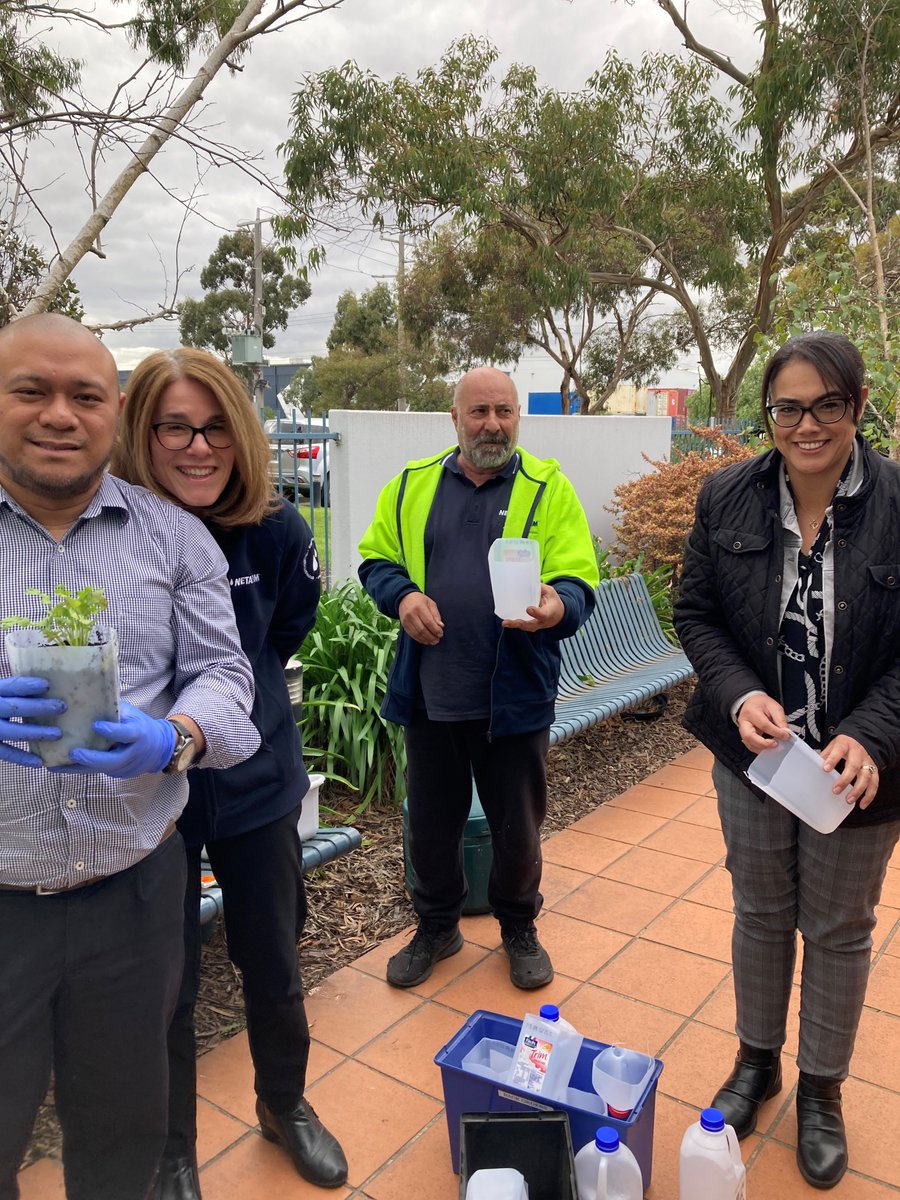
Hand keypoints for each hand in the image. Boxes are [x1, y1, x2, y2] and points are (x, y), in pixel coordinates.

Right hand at [0, 676, 64, 767]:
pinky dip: (22, 758)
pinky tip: (40, 762)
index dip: (26, 686)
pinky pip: (5, 753)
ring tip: (58, 734)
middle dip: (38, 707)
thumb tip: (53, 683)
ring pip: (11, 731)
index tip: (47, 685)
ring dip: (35, 733)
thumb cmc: (1, 703)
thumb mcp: (3, 693)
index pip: (9, 686)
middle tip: (62, 707)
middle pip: (14, 708)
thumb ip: (19, 690)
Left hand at [57, 701, 176, 778]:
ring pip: (99, 770)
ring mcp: (125, 767)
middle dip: (92, 758)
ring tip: (55, 764)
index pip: (126, 734)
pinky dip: (79, 769)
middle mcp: (132, 754)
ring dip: (77, 768)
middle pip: (112, 760)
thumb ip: (115, 710)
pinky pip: (96, 772)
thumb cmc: (141, 725)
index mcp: (139, 734)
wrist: (159, 748)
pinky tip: (60, 766)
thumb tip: (89, 695)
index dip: (112, 731)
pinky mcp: (116, 774)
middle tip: (73, 753)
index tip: (96, 725)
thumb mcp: (133, 714)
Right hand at [399, 592, 443, 644]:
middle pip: (422, 629)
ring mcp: (406, 620)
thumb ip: (436, 615)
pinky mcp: (404, 625)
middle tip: (437, 639)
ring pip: (417, 634)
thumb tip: (441, 626)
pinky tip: (426, 640)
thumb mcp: (430, 604)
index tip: (441, 633)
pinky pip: (412, 635)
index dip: (435, 630)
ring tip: (433, 641)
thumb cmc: (420, 600)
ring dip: (426, 639)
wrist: (404, 598)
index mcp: (419, 607)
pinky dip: (420, 639)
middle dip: (431, 636)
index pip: (428, 622)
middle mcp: (411, 614)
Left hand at [502, 583, 564, 632]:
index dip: (536, 613)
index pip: (543, 614)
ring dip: (514, 625)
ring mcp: (536, 625)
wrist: (558, 615)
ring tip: (505, 623)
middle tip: (508, 622)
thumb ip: (540, 588)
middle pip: (531, 624)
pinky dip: (514, 624)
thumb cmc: (552, 602)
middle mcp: (542, 621)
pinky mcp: (530, 625)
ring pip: (525, 626)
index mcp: (549, 612)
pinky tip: (506, 621)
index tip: (529, 609)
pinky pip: (522, 625)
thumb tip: (529, 581)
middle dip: (520, 623)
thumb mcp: (550, 592)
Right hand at [736, 693, 790, 752]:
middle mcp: (744, 722)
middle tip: (775, 744)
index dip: (776, 732)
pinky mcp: (745, 736)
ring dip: (762, 748)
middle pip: (749, 736)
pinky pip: (751, 746)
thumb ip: (780, 720)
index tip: (786, 736)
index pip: (764, 725)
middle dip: (763, 743)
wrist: (751, 702)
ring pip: (749, 744)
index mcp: (751, 712)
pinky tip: (768, 748)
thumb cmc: (762, 704)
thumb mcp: (774, 707)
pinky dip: (760, 749)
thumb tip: (785, 733)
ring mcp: (742, 730)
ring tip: (774, 747)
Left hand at [820, 733, 879, 809]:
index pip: (839, 751)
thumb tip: (813, 766)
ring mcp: (868, 762)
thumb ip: (826, 755)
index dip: (832, 760)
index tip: (825, 769)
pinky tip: (862, 804)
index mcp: (845, 745)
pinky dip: (869, 795)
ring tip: (848, 800)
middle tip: (836, 790)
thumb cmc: (845, 744)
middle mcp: (858, 753)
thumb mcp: (834, 745)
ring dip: (858, 790)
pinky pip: (874, 784)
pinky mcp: (874, 770)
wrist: (862, 739)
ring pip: (866, 777)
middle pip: (854, 766)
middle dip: (845, 780)